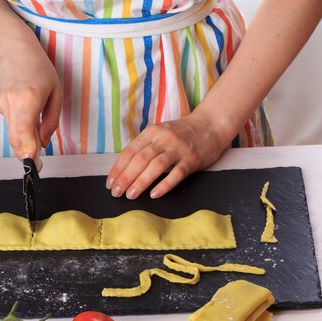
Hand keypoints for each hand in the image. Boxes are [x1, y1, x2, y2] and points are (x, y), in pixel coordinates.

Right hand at [0, 33, 61, 159]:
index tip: (32, 163)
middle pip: (15, 139)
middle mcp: (11, 102)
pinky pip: (10, 122)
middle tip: (36, 163)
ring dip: (23, 142)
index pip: (24, 131)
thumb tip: (43, 143)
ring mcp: (1, 103)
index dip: (27, 149)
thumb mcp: (56, 93)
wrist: (12, 48)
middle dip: (26, 154)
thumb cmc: (38, 67)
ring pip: (12, 133)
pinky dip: (19, 127)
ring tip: (35, 142)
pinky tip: (26, 114)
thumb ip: (50, 121)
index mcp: (29, 98)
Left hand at [106, 114, 229, 198]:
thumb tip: (125, 168)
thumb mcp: (160, 133)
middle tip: (116, 192)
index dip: (118, 168)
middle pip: (140, 159)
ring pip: (156, 166)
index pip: (130, 151)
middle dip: (125, 177)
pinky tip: (154, 194)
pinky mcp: (192, 160)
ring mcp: (178, 149)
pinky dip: (164, 185)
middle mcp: (164, 139)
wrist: (211, 125)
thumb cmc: (183, 132)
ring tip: (131, 195)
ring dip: (141, 182)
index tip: (110, 183)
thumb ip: (145, 147)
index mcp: (152, 132)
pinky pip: (177, 174)